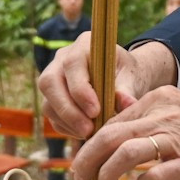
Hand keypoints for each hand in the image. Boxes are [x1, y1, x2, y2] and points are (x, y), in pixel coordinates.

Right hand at [38, 32, 174, 139]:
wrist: (123, 77)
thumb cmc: (127, 73)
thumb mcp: (131, 76)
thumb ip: (127, 89)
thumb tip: (128, 104)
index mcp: (83, 45)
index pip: (72, 65)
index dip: (80, 90)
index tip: (95, 111)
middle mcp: (62, 58)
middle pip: (50, 83)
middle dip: (68, 110)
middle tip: (88, 130)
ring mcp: (54, 77)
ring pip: (47, 102)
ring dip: (67, 121)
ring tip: (89, 134)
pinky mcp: (52, 97)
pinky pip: (51, 115)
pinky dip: (66, 127)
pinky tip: (83, 134)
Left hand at [71, 87, 179, 179]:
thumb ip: (156, 121)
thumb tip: (126, 142)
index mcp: (160, 100)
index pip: (112, 120)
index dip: (91, 142)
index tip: (84, 159)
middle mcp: (164, 116)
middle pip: (109, 135)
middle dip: (86, 158)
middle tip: (78, 176)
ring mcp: (179, 140)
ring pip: (125, 154)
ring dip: (107, 174)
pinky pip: (155, 175)